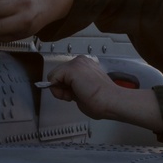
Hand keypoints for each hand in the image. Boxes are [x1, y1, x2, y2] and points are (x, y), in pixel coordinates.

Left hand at [46, 56, 162, 130]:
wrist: (110, 101)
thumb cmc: (103, 101)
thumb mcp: (84, 90)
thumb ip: (75, 86)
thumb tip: (65, 90)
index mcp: (86, 65)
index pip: (66, 74)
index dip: (67, 87)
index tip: (76, 95)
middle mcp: (81, 60)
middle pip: (59, 74)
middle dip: (62, 87)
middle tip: (75, 96)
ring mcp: (76, 63)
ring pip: (54, 75)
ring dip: (60, 89)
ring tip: (74, 96)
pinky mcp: (71, 68)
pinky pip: (52, 78)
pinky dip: (57, 90)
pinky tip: (70, 95)